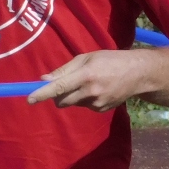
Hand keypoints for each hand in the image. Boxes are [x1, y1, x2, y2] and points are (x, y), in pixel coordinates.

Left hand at [29, 49, 152, 111]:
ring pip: (72, 103)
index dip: (42, 93)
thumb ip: (64, 70)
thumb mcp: (87, 58)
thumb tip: (43, 79)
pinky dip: (84, 99)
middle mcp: (91, 91)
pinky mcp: (101, 110)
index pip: (59, 87)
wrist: (138, 74)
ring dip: (72, 96)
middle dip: (55, 96)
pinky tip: (98, 90)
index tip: (29, 99)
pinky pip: (84, 106)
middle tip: (62, 85)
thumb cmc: (110, 60)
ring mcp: (97, 103)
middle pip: (61, 101)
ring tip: (89, 83)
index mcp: (86, 74)